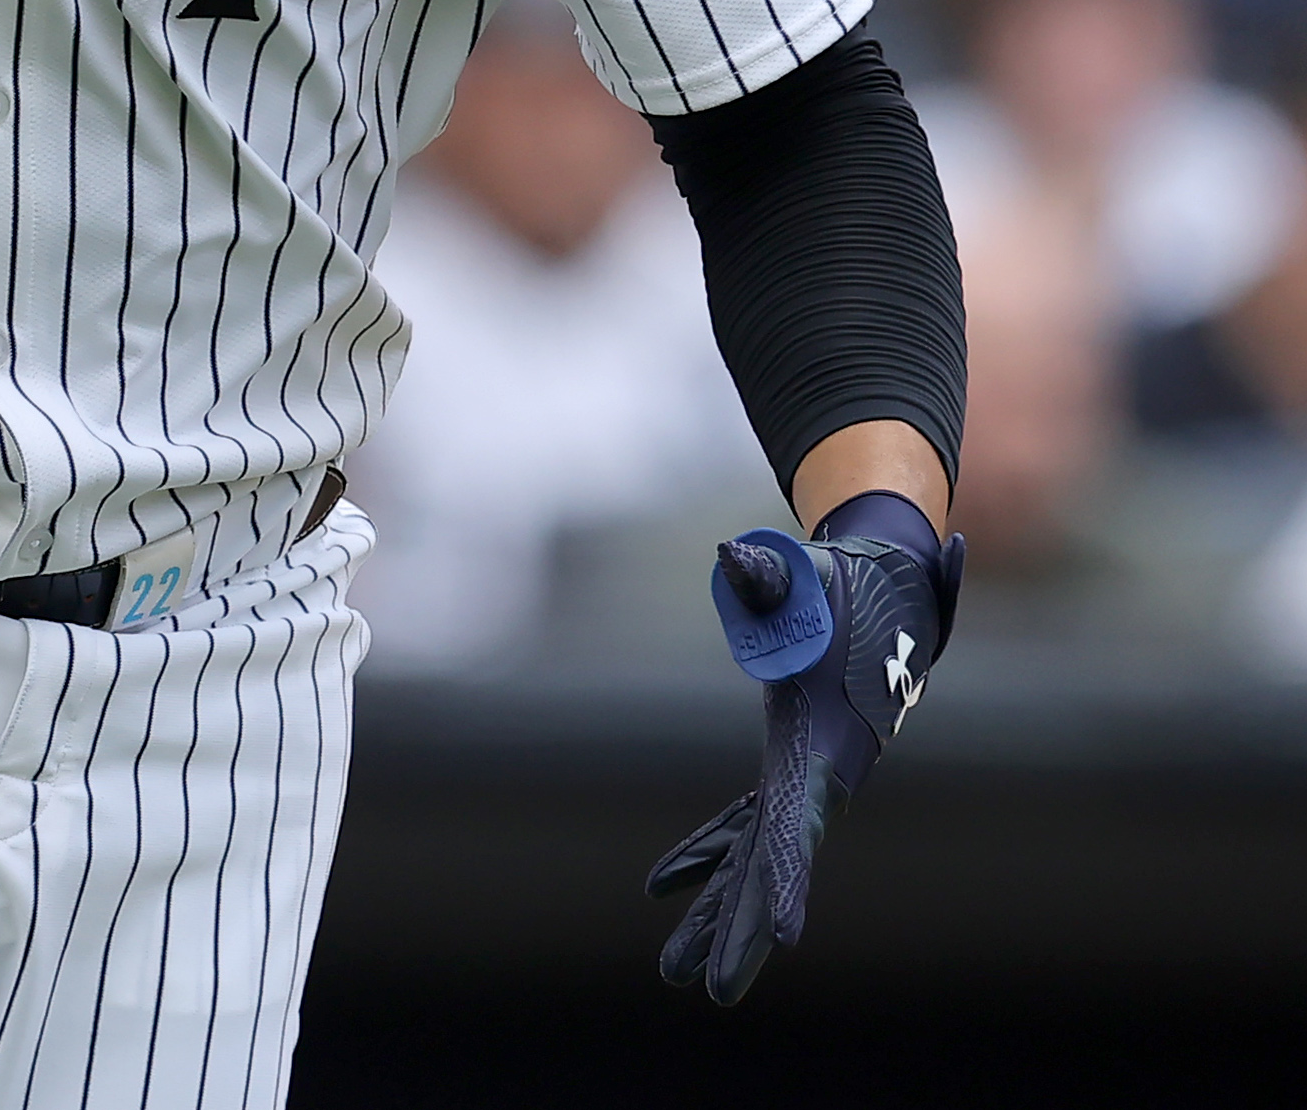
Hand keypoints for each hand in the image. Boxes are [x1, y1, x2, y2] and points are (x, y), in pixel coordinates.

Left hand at [647, 491, 962, 1002]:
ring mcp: (803, 776)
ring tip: (674, 972)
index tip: (785, 939)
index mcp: (824, 747)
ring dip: (716, 910)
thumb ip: (772, 577)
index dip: (789, 880)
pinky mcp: (786, 766)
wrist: (886, 584)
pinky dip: (705, 854)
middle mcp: (818, 776)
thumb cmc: (846, 583)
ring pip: (753, 857)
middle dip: (742, 928)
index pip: (802, 825)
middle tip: (707, 990)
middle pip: (774, 864)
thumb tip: (731, 558)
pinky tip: (661, 885)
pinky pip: (741, 824)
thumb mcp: (808, 577)